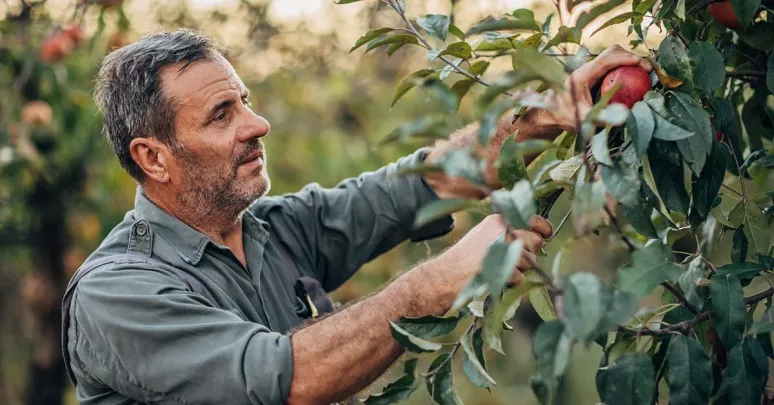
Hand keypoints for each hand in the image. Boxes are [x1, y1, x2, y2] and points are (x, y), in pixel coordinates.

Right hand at [438, 214, 552, 290]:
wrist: (442, 276)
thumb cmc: (465, 260)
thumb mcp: (485, 237)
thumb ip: (510, 234)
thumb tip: (542, 238)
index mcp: (498, 219)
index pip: (532, 219)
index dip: (543, 229)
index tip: (546, 235)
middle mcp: (502, 229)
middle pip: (535, 241)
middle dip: (529, 254)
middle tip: (510, 261)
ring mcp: (502, 248)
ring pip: (531, 261)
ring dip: (519, 270)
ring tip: (496, 270)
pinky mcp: (502, 267)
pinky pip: (520, 278)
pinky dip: (510, 282)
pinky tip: (493, 279)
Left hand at [542, 45, 652, 132]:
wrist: (549, 113)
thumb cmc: (564, 116)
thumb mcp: (582, 120)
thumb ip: (600, 118)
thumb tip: (623, 119)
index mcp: (582, 75)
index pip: (607, 60)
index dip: (626, 59)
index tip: (642, 64)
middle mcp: (586, 68)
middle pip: (612, 52)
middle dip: (631, 57)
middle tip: (647, 70)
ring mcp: (590, 70)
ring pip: (612, 56)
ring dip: (629, 60)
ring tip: (644, 73)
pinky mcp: (593, 74)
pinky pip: (611, 65)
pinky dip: (624, 67)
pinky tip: (634, 78)